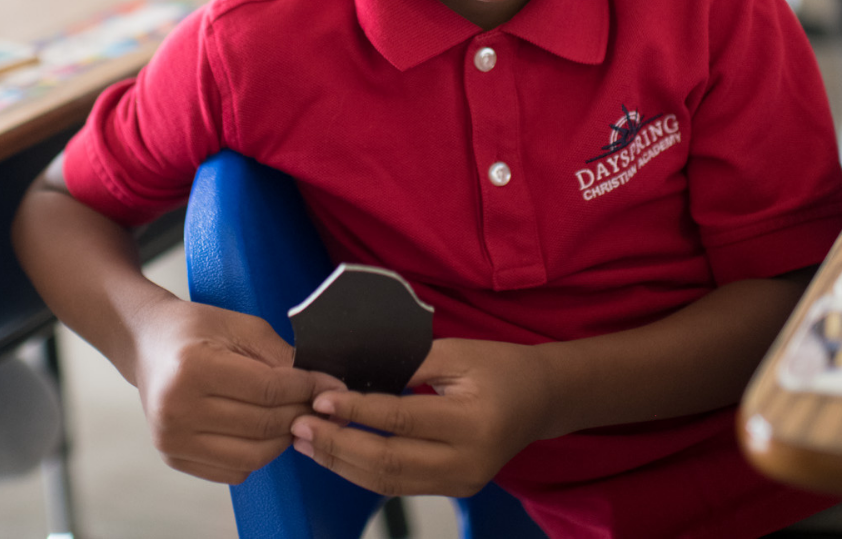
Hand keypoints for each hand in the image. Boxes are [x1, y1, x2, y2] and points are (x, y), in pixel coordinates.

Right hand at [133, 295, 343, 483]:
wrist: (148, 344)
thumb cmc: (197, 329)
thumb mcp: (242, 327)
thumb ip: (280, 356)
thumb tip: (320, 384)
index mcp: (193, 368)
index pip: (267, 389)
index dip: (306, 388)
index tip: (330, 384)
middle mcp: (177, 410)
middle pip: (261, 424)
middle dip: (301, 413)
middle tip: (322, 402)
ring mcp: (171, 440)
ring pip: (251, 456)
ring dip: (284, 439)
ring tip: (297, 416)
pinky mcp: (173, 459)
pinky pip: (232, 471)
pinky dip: (259, 455)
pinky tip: (267, 431)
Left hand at [290, 337, 550, 497]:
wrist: (541, 398)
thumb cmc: (501, 365)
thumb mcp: (459, 352)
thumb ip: (409, 363)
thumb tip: (353, 374)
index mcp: (473, 420)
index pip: (400, 420)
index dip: (356, 411)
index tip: (320, 399)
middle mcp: (468, 461)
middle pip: (388, 463)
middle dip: (337, 446)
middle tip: (300, 427)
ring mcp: (461, 482)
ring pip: (388, 483)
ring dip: (342, 464)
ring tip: (307, 443)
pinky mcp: (454, 489)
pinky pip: (399, 486)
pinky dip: (363, 471)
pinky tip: (338, 453)